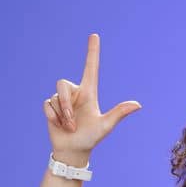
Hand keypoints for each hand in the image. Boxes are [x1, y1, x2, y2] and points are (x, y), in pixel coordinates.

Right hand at [43, 33, 142, 161]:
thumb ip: (119, 114)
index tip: (94, 35)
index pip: (91, 68)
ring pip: (56, 98)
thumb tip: (138, 105)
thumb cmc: (91, 138)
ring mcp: (62, 100)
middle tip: (72, 123)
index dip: (92, 52)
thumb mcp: (105, 126)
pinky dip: (53, 117)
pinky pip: (47, 105)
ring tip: (69, 127)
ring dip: (61, 115)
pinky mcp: (51, 107)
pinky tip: (58, 125)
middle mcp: (76, 93)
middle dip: (65, 104)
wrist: (73, 151)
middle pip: (63, 84)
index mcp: (89, 93)